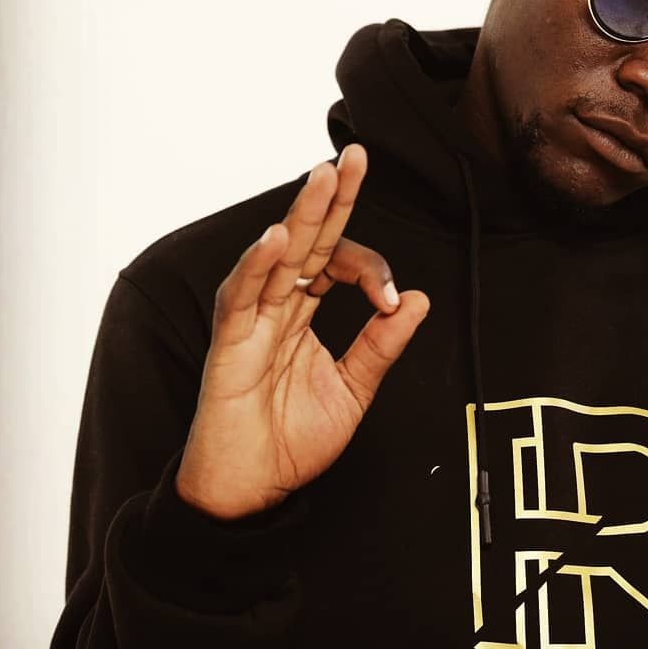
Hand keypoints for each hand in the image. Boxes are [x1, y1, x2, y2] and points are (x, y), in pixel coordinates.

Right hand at [175, 144, 429, 518]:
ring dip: (300, 215)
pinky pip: (241, 297)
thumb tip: (419, 300)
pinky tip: (278, 238)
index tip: (394, 299)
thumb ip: (381, 344)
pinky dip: (257, 266)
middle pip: (308, 240)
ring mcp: (251, 320)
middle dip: (332, 197)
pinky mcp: (228, 344)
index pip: (338, 263)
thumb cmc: (292, 442)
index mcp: (305, 313)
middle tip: (355, 156)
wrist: (252, 492)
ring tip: (323, 176)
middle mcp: (278, 306)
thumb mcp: (354, 389)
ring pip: (277, 255)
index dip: (372, 270)